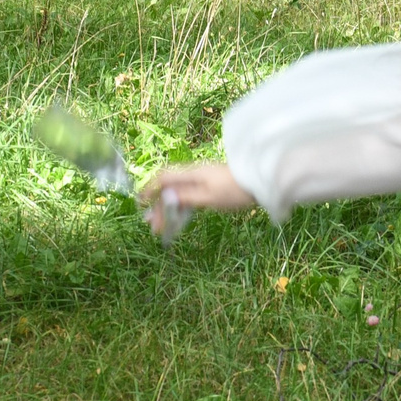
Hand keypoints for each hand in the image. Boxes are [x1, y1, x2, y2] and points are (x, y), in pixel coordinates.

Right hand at [135, 160, 254, 236]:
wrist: (260, 182)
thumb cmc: (235, 191)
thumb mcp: (209, 197)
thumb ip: (186, 197)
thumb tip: (165, 198)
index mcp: (191, 174)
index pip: (163, 179)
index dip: (149, 190)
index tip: (140, 204)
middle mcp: (194, 175)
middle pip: (169, 189)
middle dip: (159, 207)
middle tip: (152, 226)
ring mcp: (202, 181)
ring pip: (179, 194)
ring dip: (169, 209)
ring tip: (161, 226)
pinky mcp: (210, 188)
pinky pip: (189, 197)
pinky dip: (181, 208)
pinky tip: (178, 218)